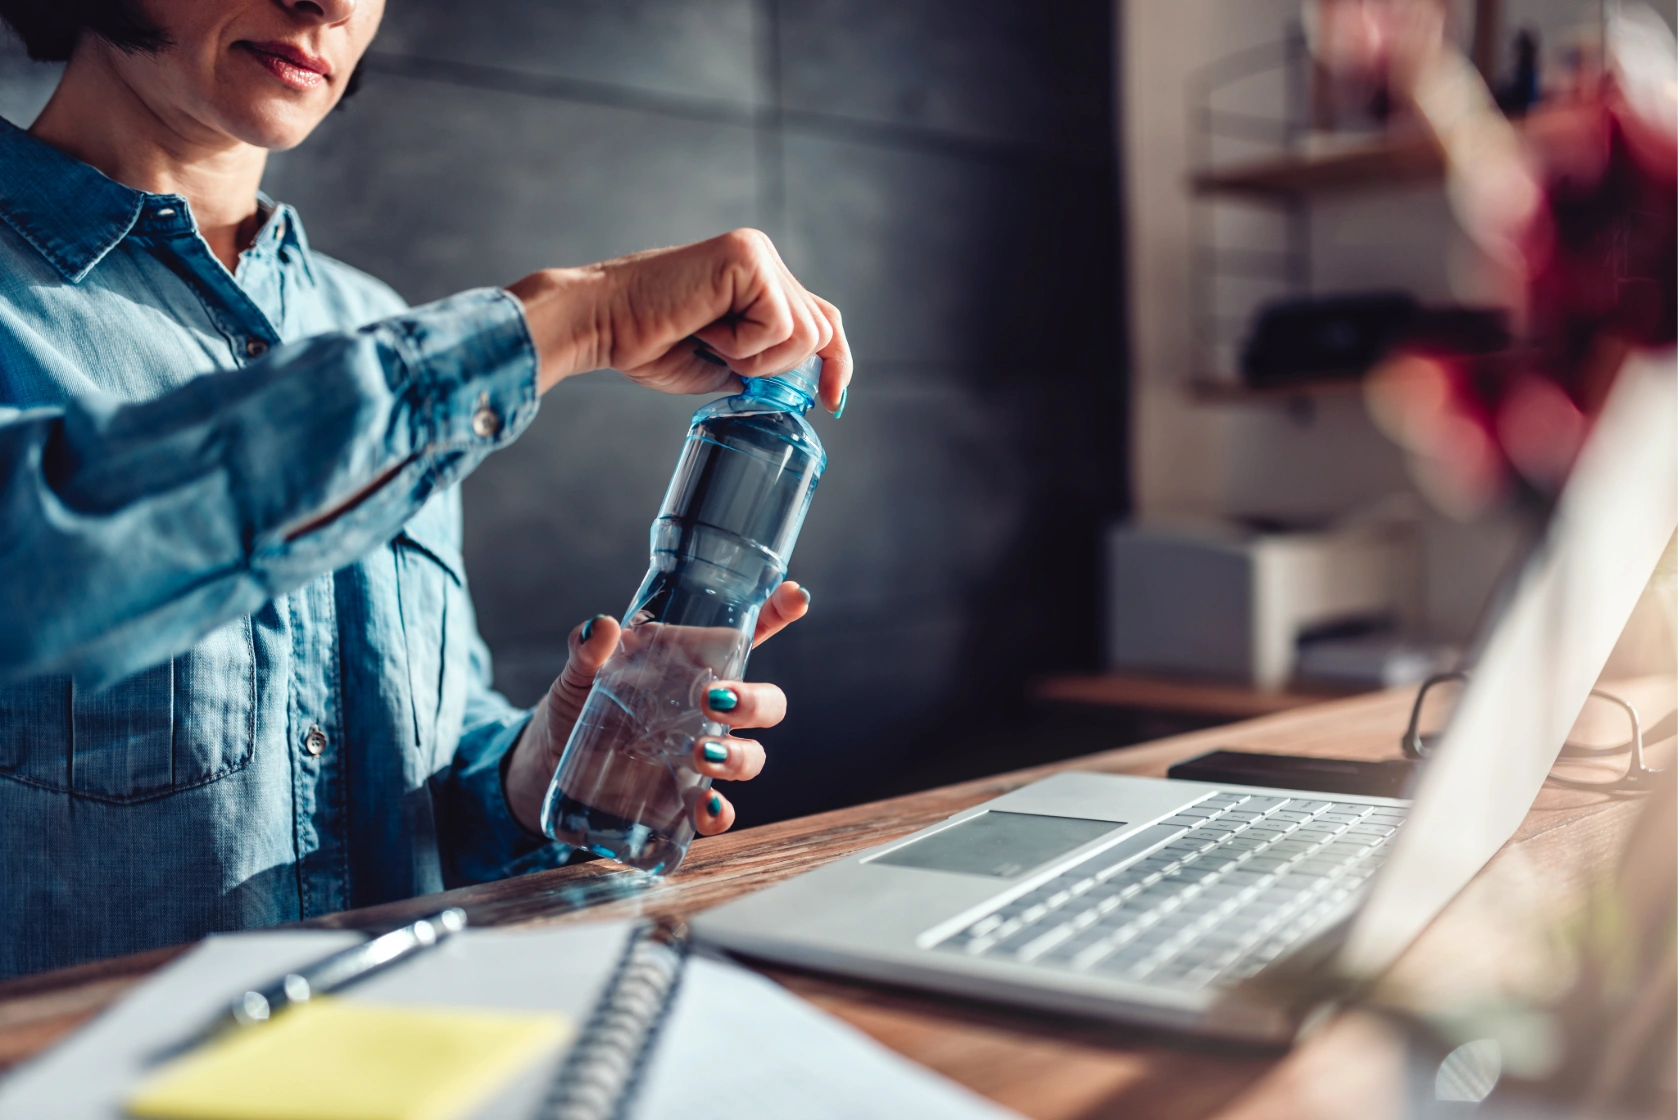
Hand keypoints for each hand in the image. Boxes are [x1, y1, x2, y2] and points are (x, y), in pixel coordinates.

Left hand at [502, 580, 811, 836]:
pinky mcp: (682, 800)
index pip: (750, 635)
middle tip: (715, 700)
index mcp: (693, 666)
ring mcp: (702, 756)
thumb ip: (587, 651)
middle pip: (766, 704)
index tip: (796, 596)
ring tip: (700, 755)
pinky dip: (720, 815)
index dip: (780, 613)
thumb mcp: (578, 674)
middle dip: (755, 702)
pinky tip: (707, 809)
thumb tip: (599, 626)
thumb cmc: (576, 704)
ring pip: (753, 756)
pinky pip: (718, 812)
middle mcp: (708, 711)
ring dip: (740, 757)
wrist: (547, 764)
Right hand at [505, 229, 852, 413]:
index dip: (836, 362)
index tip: (834, 403)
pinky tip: (705, 327)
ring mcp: (757, 254)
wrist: (600, 323)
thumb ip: (761, 366)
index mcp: (758, 280)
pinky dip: (742, 344)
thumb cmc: (645, 342)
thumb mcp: (720, 366)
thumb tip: (799, 387)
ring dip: (756, 358)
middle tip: (722, 358)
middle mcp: (762, 259)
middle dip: (777, 368)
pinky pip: (778, 324)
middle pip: (820, 331)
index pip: (822, 320)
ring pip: (805, 333)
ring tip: (709, 340)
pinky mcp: (747, 257)